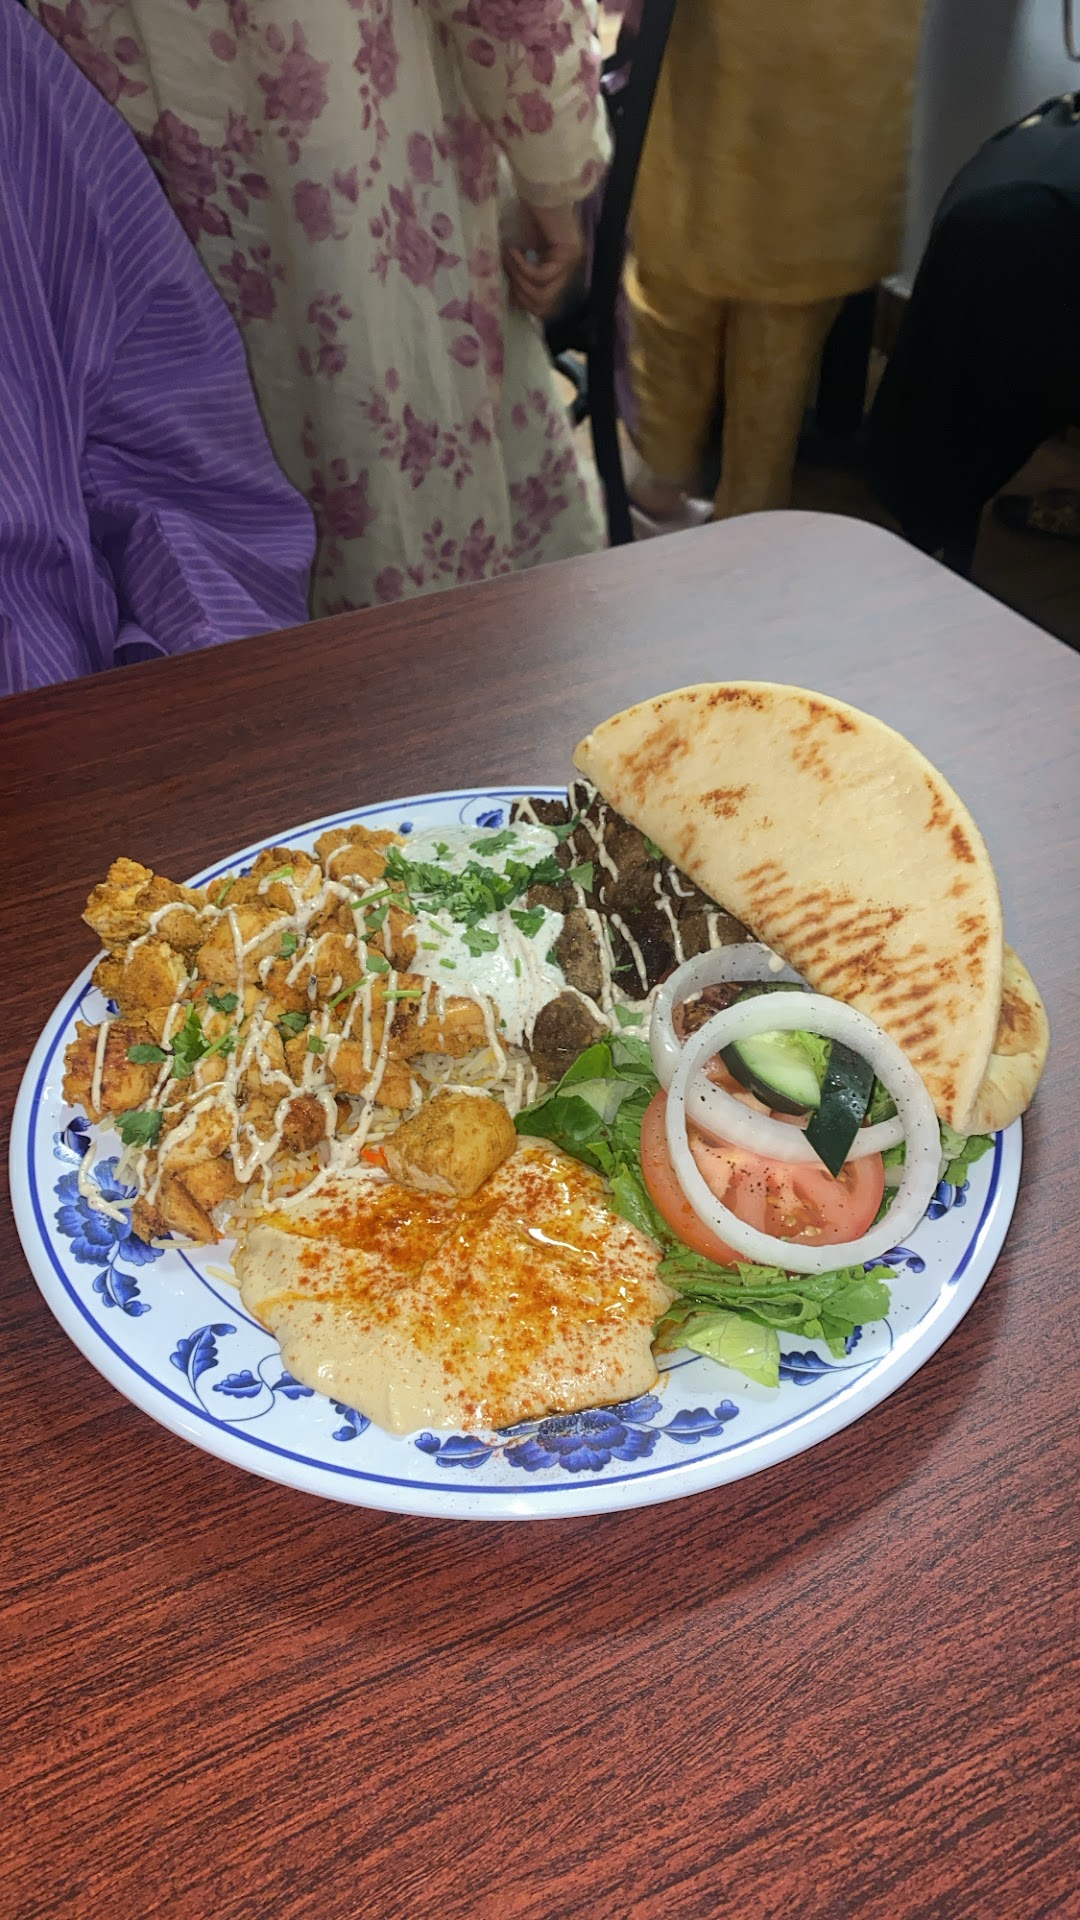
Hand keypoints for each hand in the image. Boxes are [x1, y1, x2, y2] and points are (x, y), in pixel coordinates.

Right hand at [504, 202, 584, 320]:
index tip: (507, 286)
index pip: (545, 306)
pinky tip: (513, 250)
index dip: (523, 302)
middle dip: (519, 293)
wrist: (537, 186)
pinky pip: (542, 276)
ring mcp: (571, 263)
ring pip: (543, 294)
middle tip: (506, 271)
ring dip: (519, 278)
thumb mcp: (522, 252)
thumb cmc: (527, 213)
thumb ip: (522, 274)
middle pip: (544, 304)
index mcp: (558, 271)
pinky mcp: (569, 254)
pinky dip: (523, 267)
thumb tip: (511, 301)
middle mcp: (568, 270)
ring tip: (508, 257)